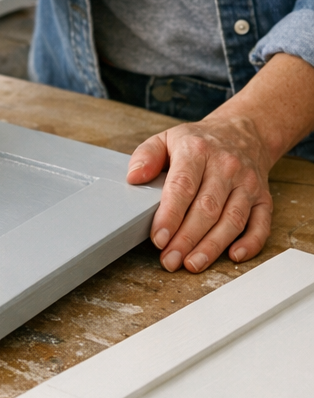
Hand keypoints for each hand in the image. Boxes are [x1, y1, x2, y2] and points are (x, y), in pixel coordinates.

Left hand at [126, 53, 313, 271]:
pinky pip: (261, 224)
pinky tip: (233, 257)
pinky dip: (250, 243)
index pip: (182, 187)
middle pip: (207, 209)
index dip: (170, 215)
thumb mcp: (166, 139)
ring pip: (232, 220)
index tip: (158, 238)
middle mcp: (226, 167)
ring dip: (212, 246)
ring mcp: (247, 184)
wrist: (241, 133)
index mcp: (197, 151)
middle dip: (186, 239)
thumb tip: (133, 177)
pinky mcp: (263, 198)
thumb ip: (146, 156)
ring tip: (192, 264)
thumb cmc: (197, 143)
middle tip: (169, 260)